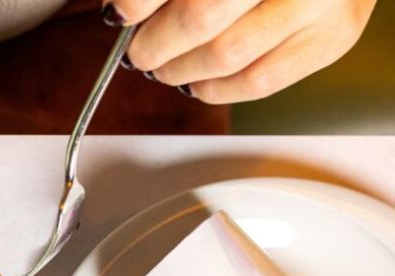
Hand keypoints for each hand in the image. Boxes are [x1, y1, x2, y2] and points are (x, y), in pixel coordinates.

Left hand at [105, 0, 377, 103]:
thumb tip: (126, 13)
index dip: (141, 3)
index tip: (121, 14)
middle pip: (202, 16)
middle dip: (156, 42)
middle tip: (140, 50)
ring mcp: (322, 1)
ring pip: (226, 54)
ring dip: (179, 69)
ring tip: (164, 67)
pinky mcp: (333, 37)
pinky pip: (258, 81)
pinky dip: (213, 88)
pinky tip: (196, 81)